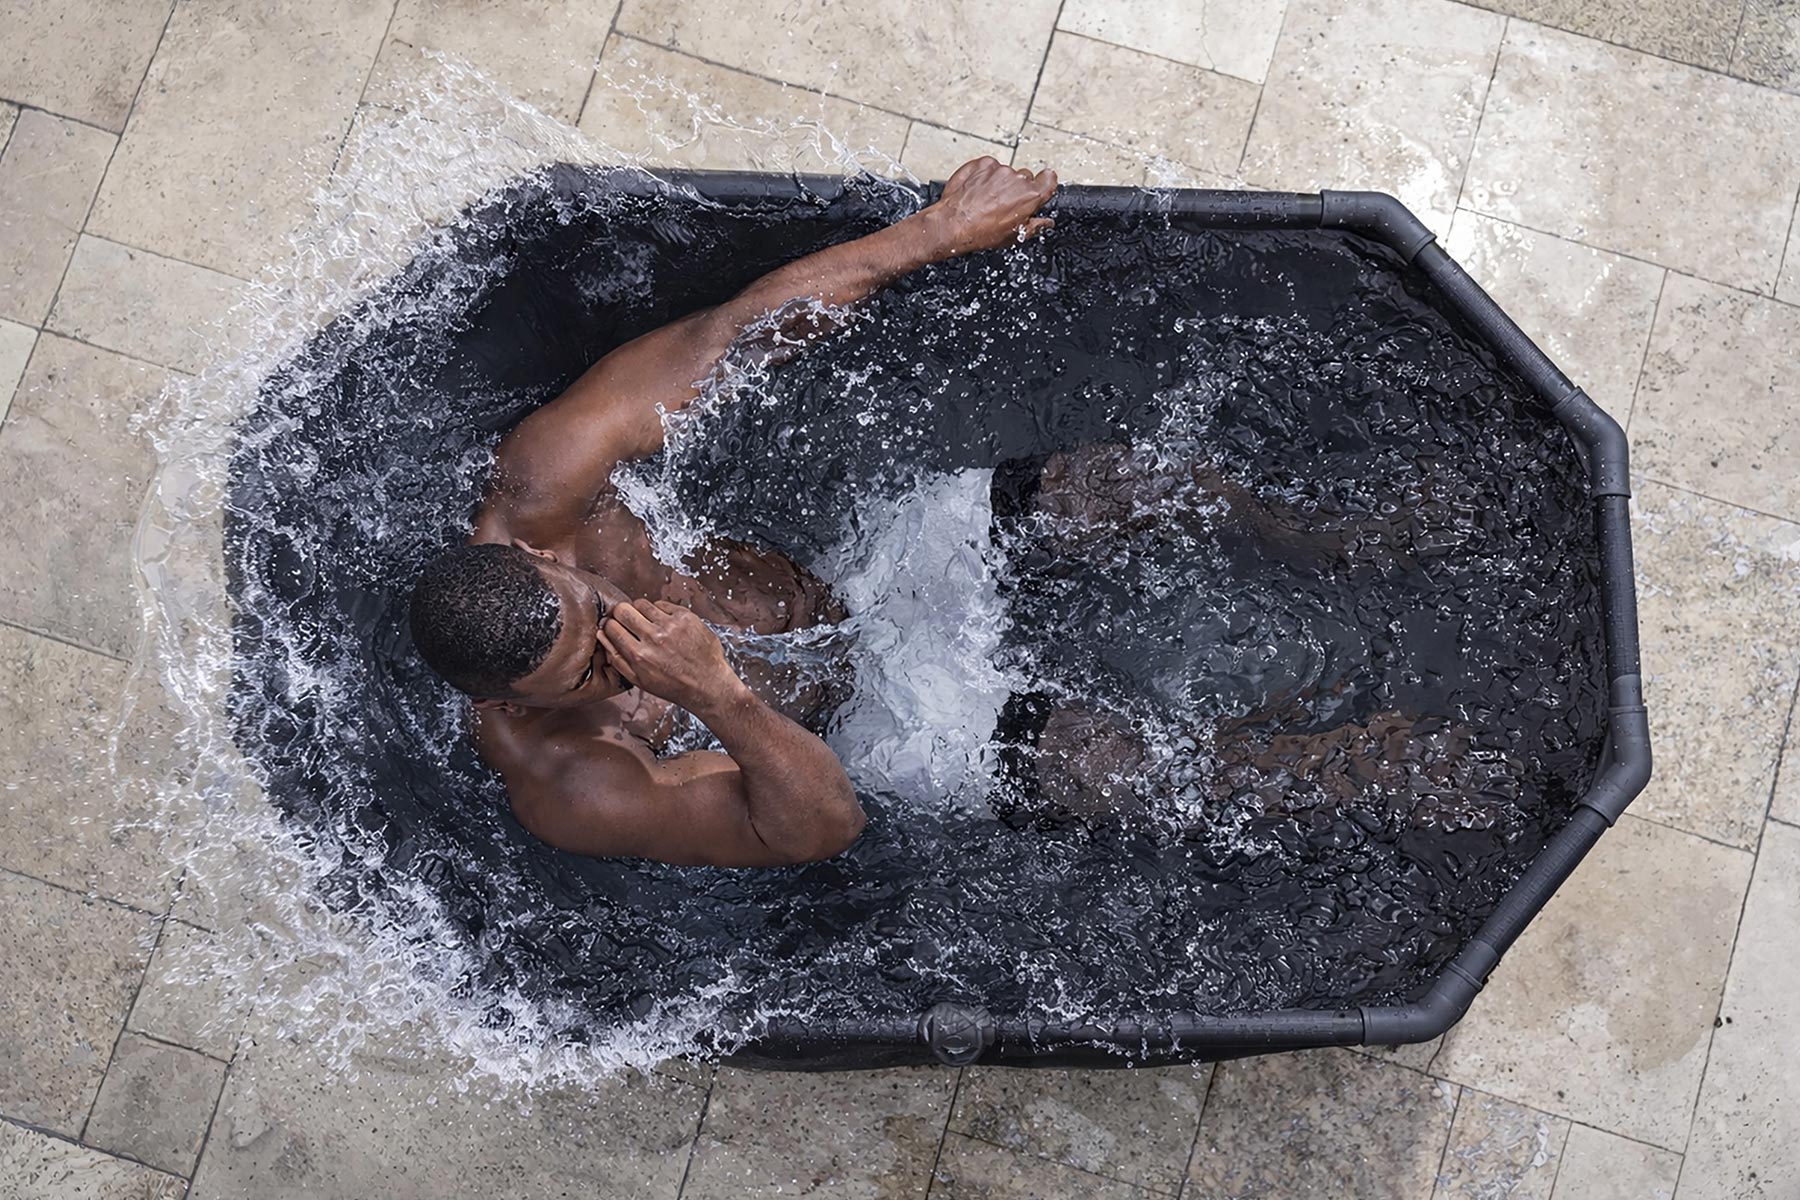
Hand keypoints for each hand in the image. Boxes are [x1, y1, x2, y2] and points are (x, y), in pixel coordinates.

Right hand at [598, 599, 744, 711]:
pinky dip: (659, 611)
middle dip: (621, 614)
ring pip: (642, 604)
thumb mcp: (640, 680)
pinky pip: (662, 604)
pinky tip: (664, 623)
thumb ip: (617, 658)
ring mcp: (671, 625)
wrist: (708, 684)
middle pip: (623, 610)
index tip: (615, 627)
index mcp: (639, 655)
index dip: (611, 626)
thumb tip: (602, 635)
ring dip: (640, 611)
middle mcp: (654, 638)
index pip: (612, 627)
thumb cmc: (673, 685)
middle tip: (627, 621)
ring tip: (647, 623)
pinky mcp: (686, 617)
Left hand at [919, 156, 1056, 256]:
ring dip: (998, 183)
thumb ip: (1034, 226)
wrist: (952, 223)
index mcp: (1029, 196)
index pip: (1049, 179)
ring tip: (985, 200)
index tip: (1040, 187)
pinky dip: (984, 176)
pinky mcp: (982, 163)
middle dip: (1017, 188)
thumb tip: (1044, 222)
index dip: (1045, 183)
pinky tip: (977, 191)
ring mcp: (998, 169)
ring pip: (1005, 173)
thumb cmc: (980, 232)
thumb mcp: (1013, 237)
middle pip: (1025, 178)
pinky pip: (988, 167)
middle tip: (1003, 203)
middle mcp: (1016, 179)